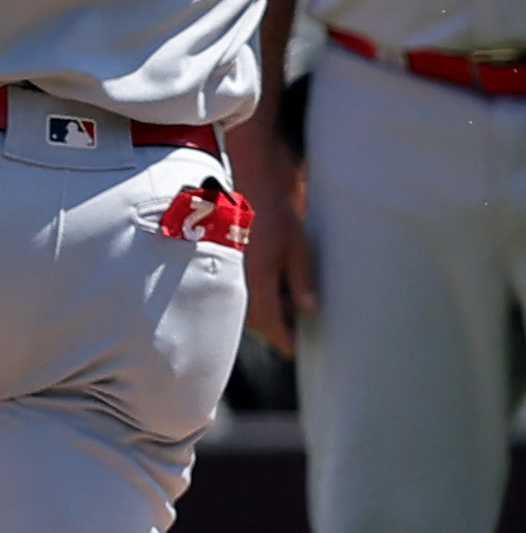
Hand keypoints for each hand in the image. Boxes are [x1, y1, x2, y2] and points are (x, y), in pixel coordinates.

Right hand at [240, 152, 314, 352]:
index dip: (284, 339)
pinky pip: (236, 289)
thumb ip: (301, 279)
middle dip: (274, 326)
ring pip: (244, 305)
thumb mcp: (298, 246)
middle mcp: (237, 280)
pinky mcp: (223, 262)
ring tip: (285, 301)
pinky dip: (252, 295)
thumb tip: (308, 309)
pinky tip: (266, 285)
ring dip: (263, 310)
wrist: (246, 182)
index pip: (270, 323)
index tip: (294, 349)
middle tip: (295, 321)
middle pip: (254, 319)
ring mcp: (227, 271)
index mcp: (257, 279)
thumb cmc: (273, 210)